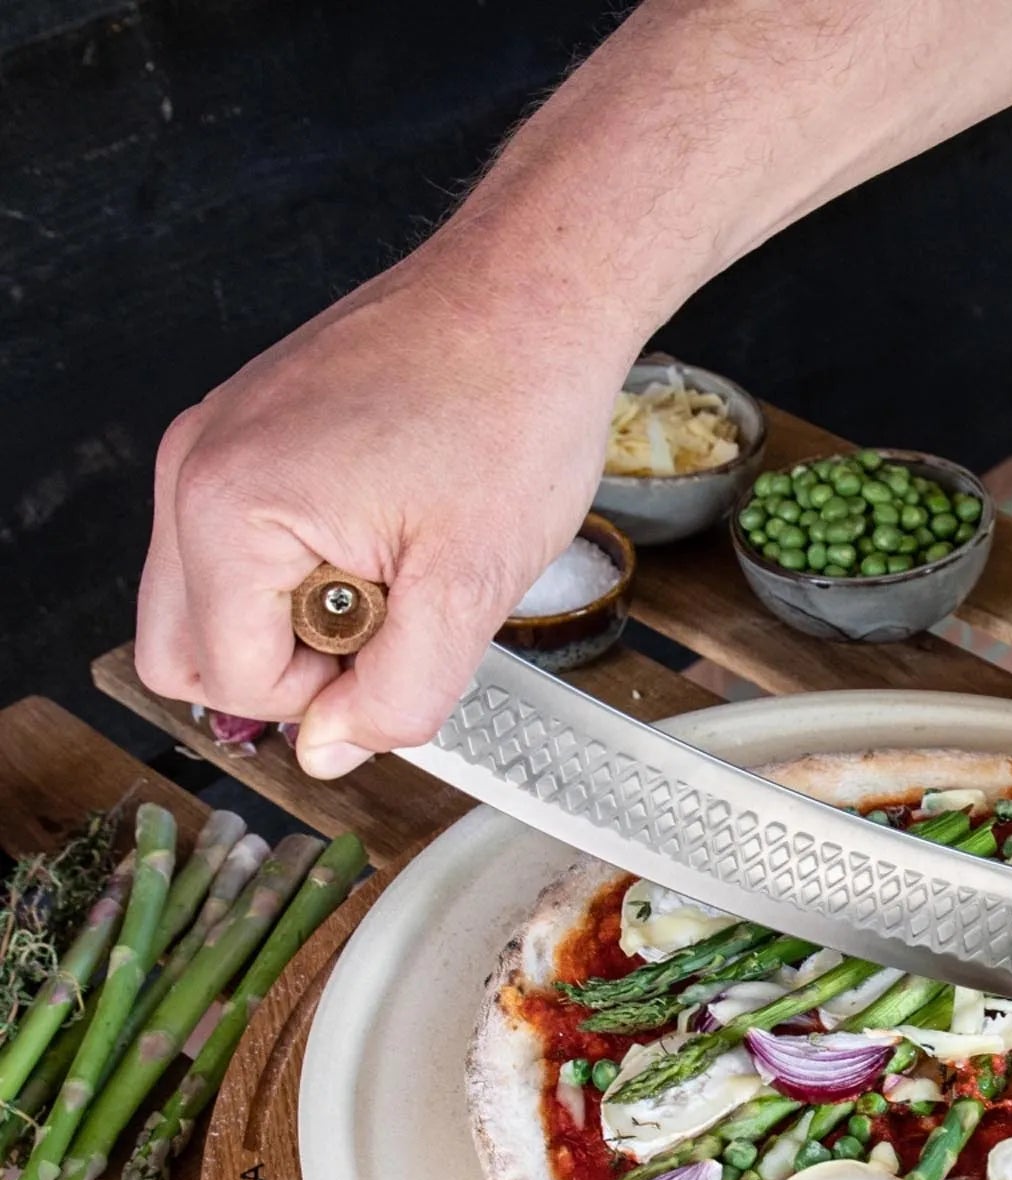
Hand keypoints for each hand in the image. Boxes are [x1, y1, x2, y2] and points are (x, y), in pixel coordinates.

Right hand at [135, 246, 628, 776]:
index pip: (233, 682)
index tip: (402, 642)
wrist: (533, 299)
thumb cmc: (511, 414)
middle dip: (293, 669)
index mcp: (224, 506)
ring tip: (396, 570)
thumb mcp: (468, 590)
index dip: (329, 695)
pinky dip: (310, 570)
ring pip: (214, 604)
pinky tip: (388, 532)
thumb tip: (329, 754)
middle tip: (391, 623)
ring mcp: (214, 444)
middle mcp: (192, 468)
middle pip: (185, 653)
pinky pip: (244, 547)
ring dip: (304, 621)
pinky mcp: (248, 433)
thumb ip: (395, 697)